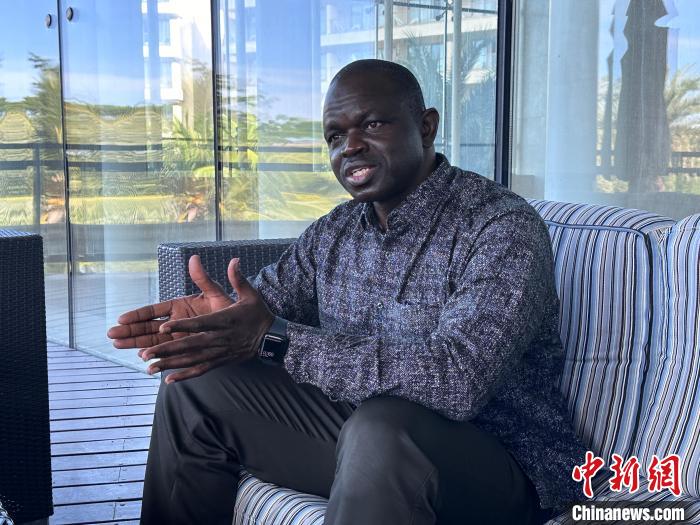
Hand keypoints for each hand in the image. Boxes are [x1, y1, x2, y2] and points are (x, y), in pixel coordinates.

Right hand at [107, 254, 233, 352]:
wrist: (244, 328)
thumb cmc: (229, 309)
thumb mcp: (215, 294)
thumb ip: (204, 279)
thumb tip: (194, 258)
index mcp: (180, 306)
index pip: (153, 310)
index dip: (137, 314)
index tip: (122, 318)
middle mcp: (176, 321)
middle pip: (148, 326)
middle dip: (129, 330)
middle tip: (111, 335)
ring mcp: (179, 336)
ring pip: (153, 340)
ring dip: (136, 343)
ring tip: (117, 346)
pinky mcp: (185, 348)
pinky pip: (167, 353)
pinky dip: (156, 356)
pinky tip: (143, 360)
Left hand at [123, 257, 274, 382]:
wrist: (271, 339)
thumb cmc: (258, 315)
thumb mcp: (250, 294)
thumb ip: (238, 279)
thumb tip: (234, 260)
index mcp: (224, 320)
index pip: (200, 324)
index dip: (181, 326)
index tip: (163, 327)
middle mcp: (219, 338)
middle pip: (190, 345)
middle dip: (167, 350)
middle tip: (145, 353)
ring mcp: (218, 352)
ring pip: (191, 360)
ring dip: (170, 364)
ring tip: (149, 368)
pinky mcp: (219, 361)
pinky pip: (199, 370)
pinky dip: (184, 376)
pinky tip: (168, 380)